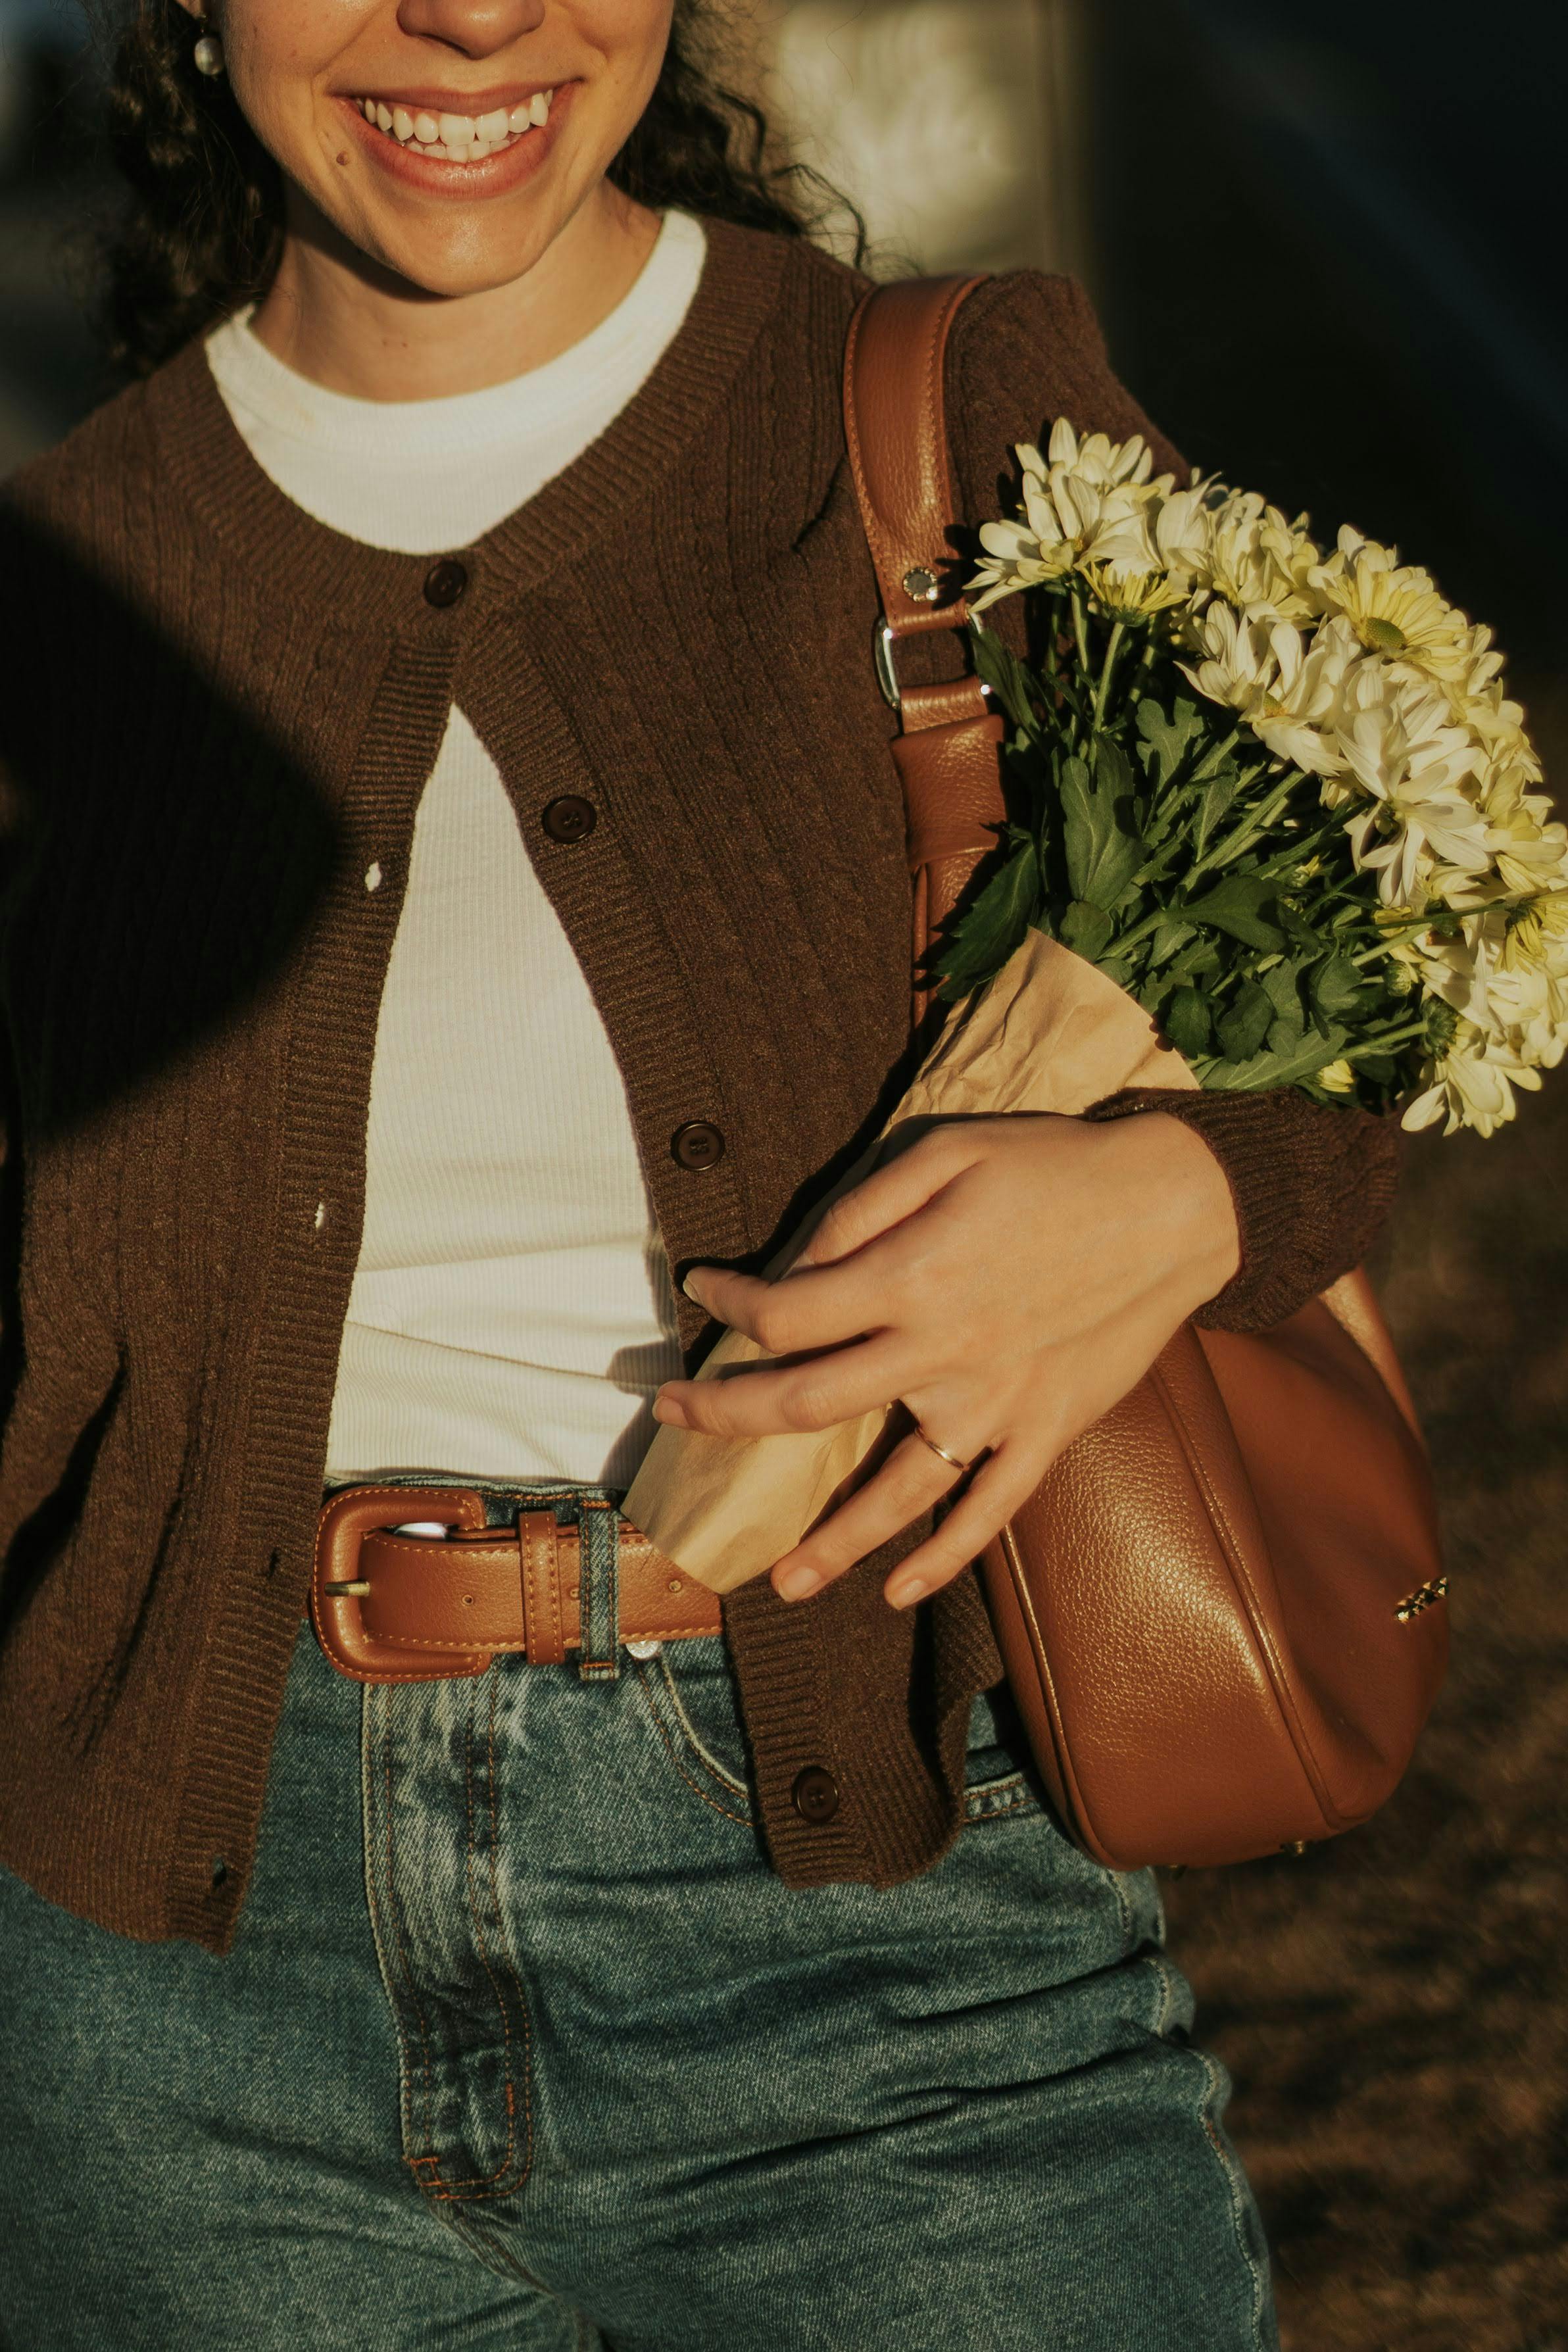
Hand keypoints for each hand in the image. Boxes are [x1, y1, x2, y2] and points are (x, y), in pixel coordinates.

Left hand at [651, 1112, 1240, 1609]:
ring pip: (894, 1491)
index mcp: (912, 1275)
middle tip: (675, 1418)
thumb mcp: (947, 1152)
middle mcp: (942, 1351)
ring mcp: (996, 1404)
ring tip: (780, 1580)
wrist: (1175, 1205)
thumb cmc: (1053, 1166)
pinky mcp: (1045, 1431)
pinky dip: (942, 1559)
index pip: (787, 1311)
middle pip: (807, 1407)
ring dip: (829, 1540)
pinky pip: (987, 1512)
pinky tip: (898, 1591)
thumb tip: (795, 1264)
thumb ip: (862, 1208)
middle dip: (727, 1416)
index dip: (731, 1305)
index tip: (705, 1292)